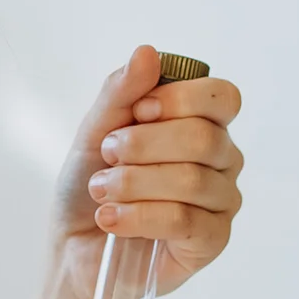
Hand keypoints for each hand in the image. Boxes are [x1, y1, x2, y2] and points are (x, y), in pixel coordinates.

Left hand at [50, 45, 242, 298]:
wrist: (75, 246)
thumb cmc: (92, 185)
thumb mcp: (96, 131)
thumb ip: (121, 93)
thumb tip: (146, 53)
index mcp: (204, 124)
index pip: (221, 97)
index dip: (180, 100)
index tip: (137, 113)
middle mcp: (223, 160)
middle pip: (203, 138)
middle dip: (144, 145)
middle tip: (107, 155)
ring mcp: (221, 202)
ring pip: (192, 181)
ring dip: (134, 183)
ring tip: (100, 192)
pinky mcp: (211, 241)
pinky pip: (184, 220)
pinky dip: (140, 216)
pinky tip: (111, 219)